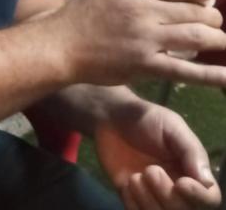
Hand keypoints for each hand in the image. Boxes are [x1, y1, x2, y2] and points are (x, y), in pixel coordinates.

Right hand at [54, 0, 225, 86]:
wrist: (59, 46)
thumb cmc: (78, 17)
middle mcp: (143, 11)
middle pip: (194, 11)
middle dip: (212, 17)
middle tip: (213, 22)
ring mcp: (146, 39)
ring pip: (197, 36)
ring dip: (216, 38)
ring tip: (219, 40)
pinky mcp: (146, 65)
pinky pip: (186, 70)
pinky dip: (212, 75)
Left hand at [95, 101, 219, 208]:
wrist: (109, 118)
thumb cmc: (145, 119)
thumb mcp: (172, 126)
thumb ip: (190, 151)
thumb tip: (207, 182)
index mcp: (193, 173)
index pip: (209, 199)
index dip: (198, 197)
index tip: (182, 183)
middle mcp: (177, 189)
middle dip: (168, 195)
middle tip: (150, 170)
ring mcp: (154, 195)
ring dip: (148, 200)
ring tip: (135, 177)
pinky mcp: (132, 198)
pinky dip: (132, 203)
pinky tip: (126, 183)